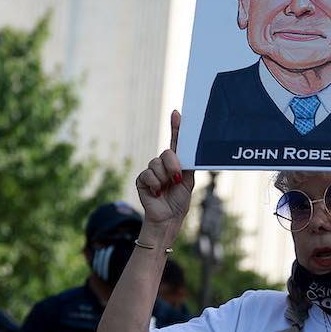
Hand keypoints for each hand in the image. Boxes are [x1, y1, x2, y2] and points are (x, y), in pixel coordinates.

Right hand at [135, 111, 192, 229]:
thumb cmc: (179, 201)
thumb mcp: (188, 180)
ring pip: (157, 164)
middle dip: (173, 165)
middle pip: (166, 153)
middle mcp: (162, 164)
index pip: (175, 141)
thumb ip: (187, 165)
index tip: (176, 113)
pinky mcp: (142, 179)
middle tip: (177, 179)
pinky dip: (155, 184)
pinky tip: (157, 193)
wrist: (168, 218)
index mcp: (176, 163)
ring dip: (164, 178)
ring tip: (166, 189)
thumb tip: (187, 151)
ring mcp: (151, 171)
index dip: (175, 127)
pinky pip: (148, 174)